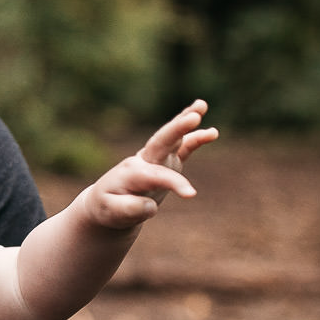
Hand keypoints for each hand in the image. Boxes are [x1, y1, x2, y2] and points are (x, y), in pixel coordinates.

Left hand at [81, 99, 217, 229]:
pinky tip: (212, 132)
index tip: (191, 194)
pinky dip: (194, 138)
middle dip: (177, 129)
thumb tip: (150, 206)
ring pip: (172, 138)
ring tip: (201, 106)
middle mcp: (145, 160)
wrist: (106, 203)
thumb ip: (130, 209)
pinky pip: (182, 148)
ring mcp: (156, 159)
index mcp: (133, 172)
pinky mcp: (165, 163)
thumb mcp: (112, 212)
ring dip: (185, 122)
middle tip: (194, 117)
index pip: (157, 174)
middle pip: (162, 142)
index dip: (175, 183)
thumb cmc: (108, 208)